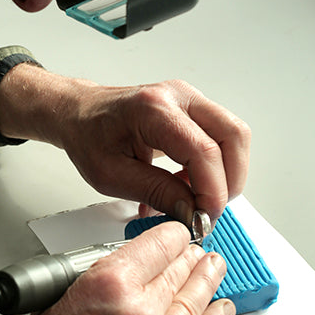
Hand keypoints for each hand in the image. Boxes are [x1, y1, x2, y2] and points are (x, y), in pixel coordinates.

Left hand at [0, 64, 250, 221]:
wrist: (81, 114)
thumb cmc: (88, 136)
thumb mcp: (111, 175)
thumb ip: (156, 192)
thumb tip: (192, 211)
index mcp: (152, 109)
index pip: (203, 151)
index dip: (211, 190)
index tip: (205, 217)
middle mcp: (177, 96)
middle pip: (233, 136)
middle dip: (229, 180)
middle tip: (208, 209)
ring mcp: (188, 99)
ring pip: (234, 135)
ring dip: (225, 173)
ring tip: (194, 196)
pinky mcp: (193, 109)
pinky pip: (221, 137)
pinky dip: (215, 166)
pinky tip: (187, 183)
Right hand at [0, 221, 234, 314]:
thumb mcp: (63, 296)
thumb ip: (102, 276)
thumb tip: (128, 267)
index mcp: (110, 283)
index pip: (158, 244)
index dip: (172, 234)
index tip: (177, 233)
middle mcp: (139, 310)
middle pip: (178, 271)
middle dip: (189, 257)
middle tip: (196, 251)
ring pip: (193, 301)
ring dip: (206, 280)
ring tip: (213, 267)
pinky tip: (222, 307)